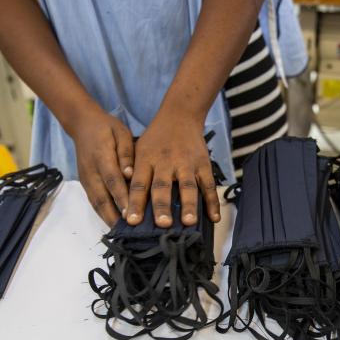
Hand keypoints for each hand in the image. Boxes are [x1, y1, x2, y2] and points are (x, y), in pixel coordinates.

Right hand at [70, 108, 133, 226]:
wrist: (82, 124)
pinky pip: (93, 201)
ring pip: (96, 203)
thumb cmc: (107, 128)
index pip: (113, 181)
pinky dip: (102, 214)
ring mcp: (86, 178)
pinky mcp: (85, 183)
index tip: (131, 213)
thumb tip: (130, 173)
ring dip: (107, 219)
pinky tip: (113, 223)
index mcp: (101, 156)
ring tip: (121, 234)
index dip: (121, 198)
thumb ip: (126, 153)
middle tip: (127, 232)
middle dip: (114, 216)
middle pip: (102, 197)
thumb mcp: (120, 133)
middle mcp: (91, 171)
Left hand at [124, 110, 220, 228]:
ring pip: (188, 187)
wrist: (180, 116)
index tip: (132, 220)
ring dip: (189, 205)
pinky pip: (209, 185)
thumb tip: (125, 202)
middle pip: (163, 186)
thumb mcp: (138, 150)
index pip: (138, 184)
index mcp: (146, 160)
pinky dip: (213, 202)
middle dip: (162, 206)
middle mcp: (165, 163)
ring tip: (189, 222)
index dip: (135, 202)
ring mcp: (186, 164)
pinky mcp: (203, 164)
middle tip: (162, 224)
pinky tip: (214, 218)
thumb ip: (133, 173)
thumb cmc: (156, 139)